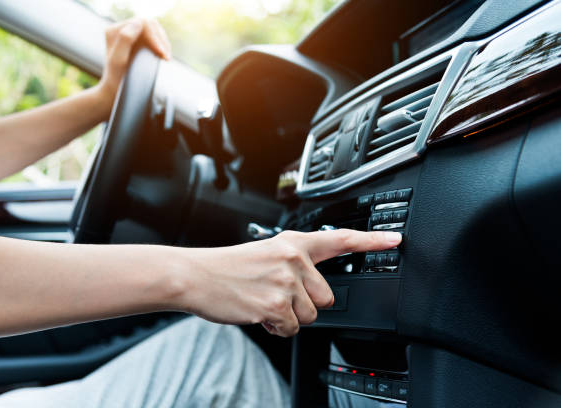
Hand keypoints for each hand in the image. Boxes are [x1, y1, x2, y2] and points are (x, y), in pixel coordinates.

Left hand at [95, 17, 171, 113]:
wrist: (115, 92)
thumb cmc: (116, 79)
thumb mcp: (118, 60)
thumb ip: (125, 39)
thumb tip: (139, 22)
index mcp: (114, 31)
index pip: (141, 23)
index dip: (155, 37)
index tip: (162, 54)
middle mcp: (121, 30)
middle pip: (149, 24)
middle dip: (160, 39)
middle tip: (166, 57)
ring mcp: (131, 36)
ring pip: (154, 29)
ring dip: (163, 42)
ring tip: (166, 57)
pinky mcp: (139, 42)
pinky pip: (156, 36)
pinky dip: (163, 45)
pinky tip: (164, 56)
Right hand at [179, 229, 401, 336]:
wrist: (196, 275)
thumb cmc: (227, 268)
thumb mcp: (265, 253)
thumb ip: (293, 265)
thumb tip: (312, 290)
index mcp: (292, 243)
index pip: (339, 239)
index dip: (371, 240)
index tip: (395, 240)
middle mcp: (293, 258)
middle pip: (326, 297)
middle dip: (304, 303)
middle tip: (275, 295)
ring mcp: (286, 281)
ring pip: (309, 316)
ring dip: (288, 316)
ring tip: (262, 301)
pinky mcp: (276, 304)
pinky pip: (291, 329)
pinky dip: (276, 327)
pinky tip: (256, 312)